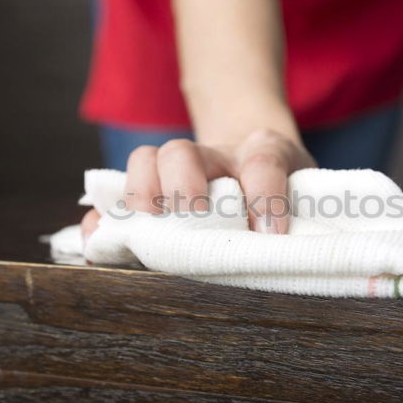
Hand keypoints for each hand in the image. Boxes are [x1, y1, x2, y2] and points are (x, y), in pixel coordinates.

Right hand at [81, 128, 315, 242]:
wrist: (253, 154)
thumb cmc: (282, 186)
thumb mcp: (303, 191)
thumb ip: (298, 213)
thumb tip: (276, 250)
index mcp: (258, 154)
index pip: (263, 159)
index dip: (264, 192)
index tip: (270, 231)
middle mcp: (211, 157)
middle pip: (182, 151)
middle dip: (182, 183)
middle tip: (194, 214)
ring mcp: (176, 170)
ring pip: (145, 161)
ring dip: (141, 193)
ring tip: (146, 226)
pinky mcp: (152, 192)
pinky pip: (115, 196)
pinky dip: (102, 219)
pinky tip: (99, 244)